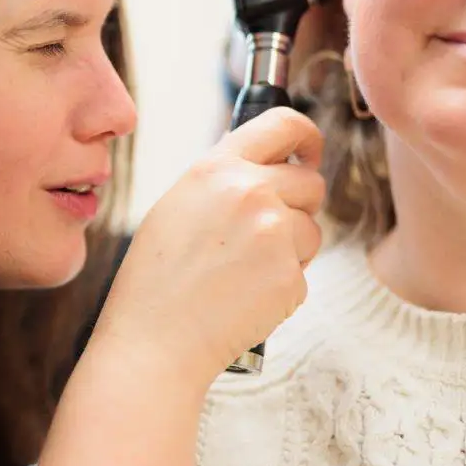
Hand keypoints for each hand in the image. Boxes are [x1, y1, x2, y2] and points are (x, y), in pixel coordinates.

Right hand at [93, 108, 325, 380]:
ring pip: (311, 230)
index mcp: (216, 168)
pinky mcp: (291, 277)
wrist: (154, 341)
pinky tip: (242, 296)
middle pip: (310, 182)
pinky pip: (302, 272)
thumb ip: (222, 180)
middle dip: (297, 204)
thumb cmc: (155, 279)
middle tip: (264, 232)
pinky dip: (281, 284)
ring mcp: (275, 235)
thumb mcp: (175, 205)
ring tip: (240, 271)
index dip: (305, 136)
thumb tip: (265, 166)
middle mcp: (251, 192)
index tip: (308, 151)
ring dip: (290, 248)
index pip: (283, 124)